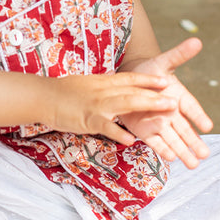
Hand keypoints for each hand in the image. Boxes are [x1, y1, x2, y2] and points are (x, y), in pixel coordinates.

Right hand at [44, 71, 176, 145]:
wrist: (44, 97)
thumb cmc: (65, 92)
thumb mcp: (89, 84)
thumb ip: (105, 87)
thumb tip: (118, 89)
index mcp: (104, 82)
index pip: (130, 79)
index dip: (149, 80)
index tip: (166, 81)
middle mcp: (104, 91)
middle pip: (134, 91)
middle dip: (156, 94)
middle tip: (174, 100)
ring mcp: (97, 105)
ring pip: (126, 104)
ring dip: (148, 106)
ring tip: (166, 111)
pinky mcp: (88, 120)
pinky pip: (106, 127)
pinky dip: (118, 133)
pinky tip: (131, 141)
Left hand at [120, 37, 212, 167]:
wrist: (132, 79)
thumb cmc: (151, 70)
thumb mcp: (164, 62)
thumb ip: (179, 55)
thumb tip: (197, 41)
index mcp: (179, 96)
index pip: (191, 107)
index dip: (198, 116)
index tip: (208, 126)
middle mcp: (172, 112)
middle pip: (185, 129)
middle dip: (194, 142)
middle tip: (206, 155)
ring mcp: (160, 122)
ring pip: (173, 139)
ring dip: (183, 151)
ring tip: (194, 165)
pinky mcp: (146, 129)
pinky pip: (155, 140)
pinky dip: (162, 148)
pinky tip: (171, 159)